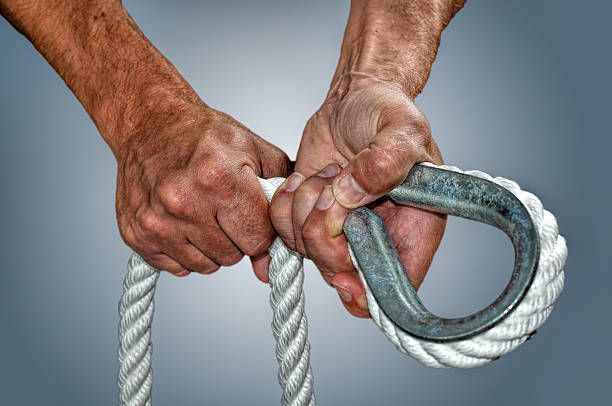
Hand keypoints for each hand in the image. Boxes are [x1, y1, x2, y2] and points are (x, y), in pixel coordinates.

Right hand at [116, 104, 289, 276]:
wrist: (148, 122)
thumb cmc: (204, 135)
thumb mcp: (256, 150)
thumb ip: (278, 200)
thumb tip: (271, 258)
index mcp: (219, 178)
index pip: (258, 239)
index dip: (261, 228)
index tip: (252, 213)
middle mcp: (185, 202)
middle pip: (233, 256)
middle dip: (236, 237)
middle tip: (224, 209)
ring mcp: (157, 222)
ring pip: (206, 266)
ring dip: (211, 247)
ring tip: (203, 213)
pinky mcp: (137, 235)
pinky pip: (177, 268)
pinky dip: (184, 251)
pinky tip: (181, 222)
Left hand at [270, 78, 445, 316]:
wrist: (354, 99)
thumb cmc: (388, 113)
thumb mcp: (402, 128)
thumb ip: (386, 160)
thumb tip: (351, 194)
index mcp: (413, 230)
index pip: (391, 288)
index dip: (364, 293)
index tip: (342, 272)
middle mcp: (375, 239)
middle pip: (338, 273)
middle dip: (324, 230)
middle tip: (335, 186)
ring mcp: (338, 232)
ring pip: (305, 252)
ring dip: (305, 208)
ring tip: (327, 174)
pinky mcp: (308, 219)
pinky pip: (282, 232)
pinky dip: (284, 205)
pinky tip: (303, 179)